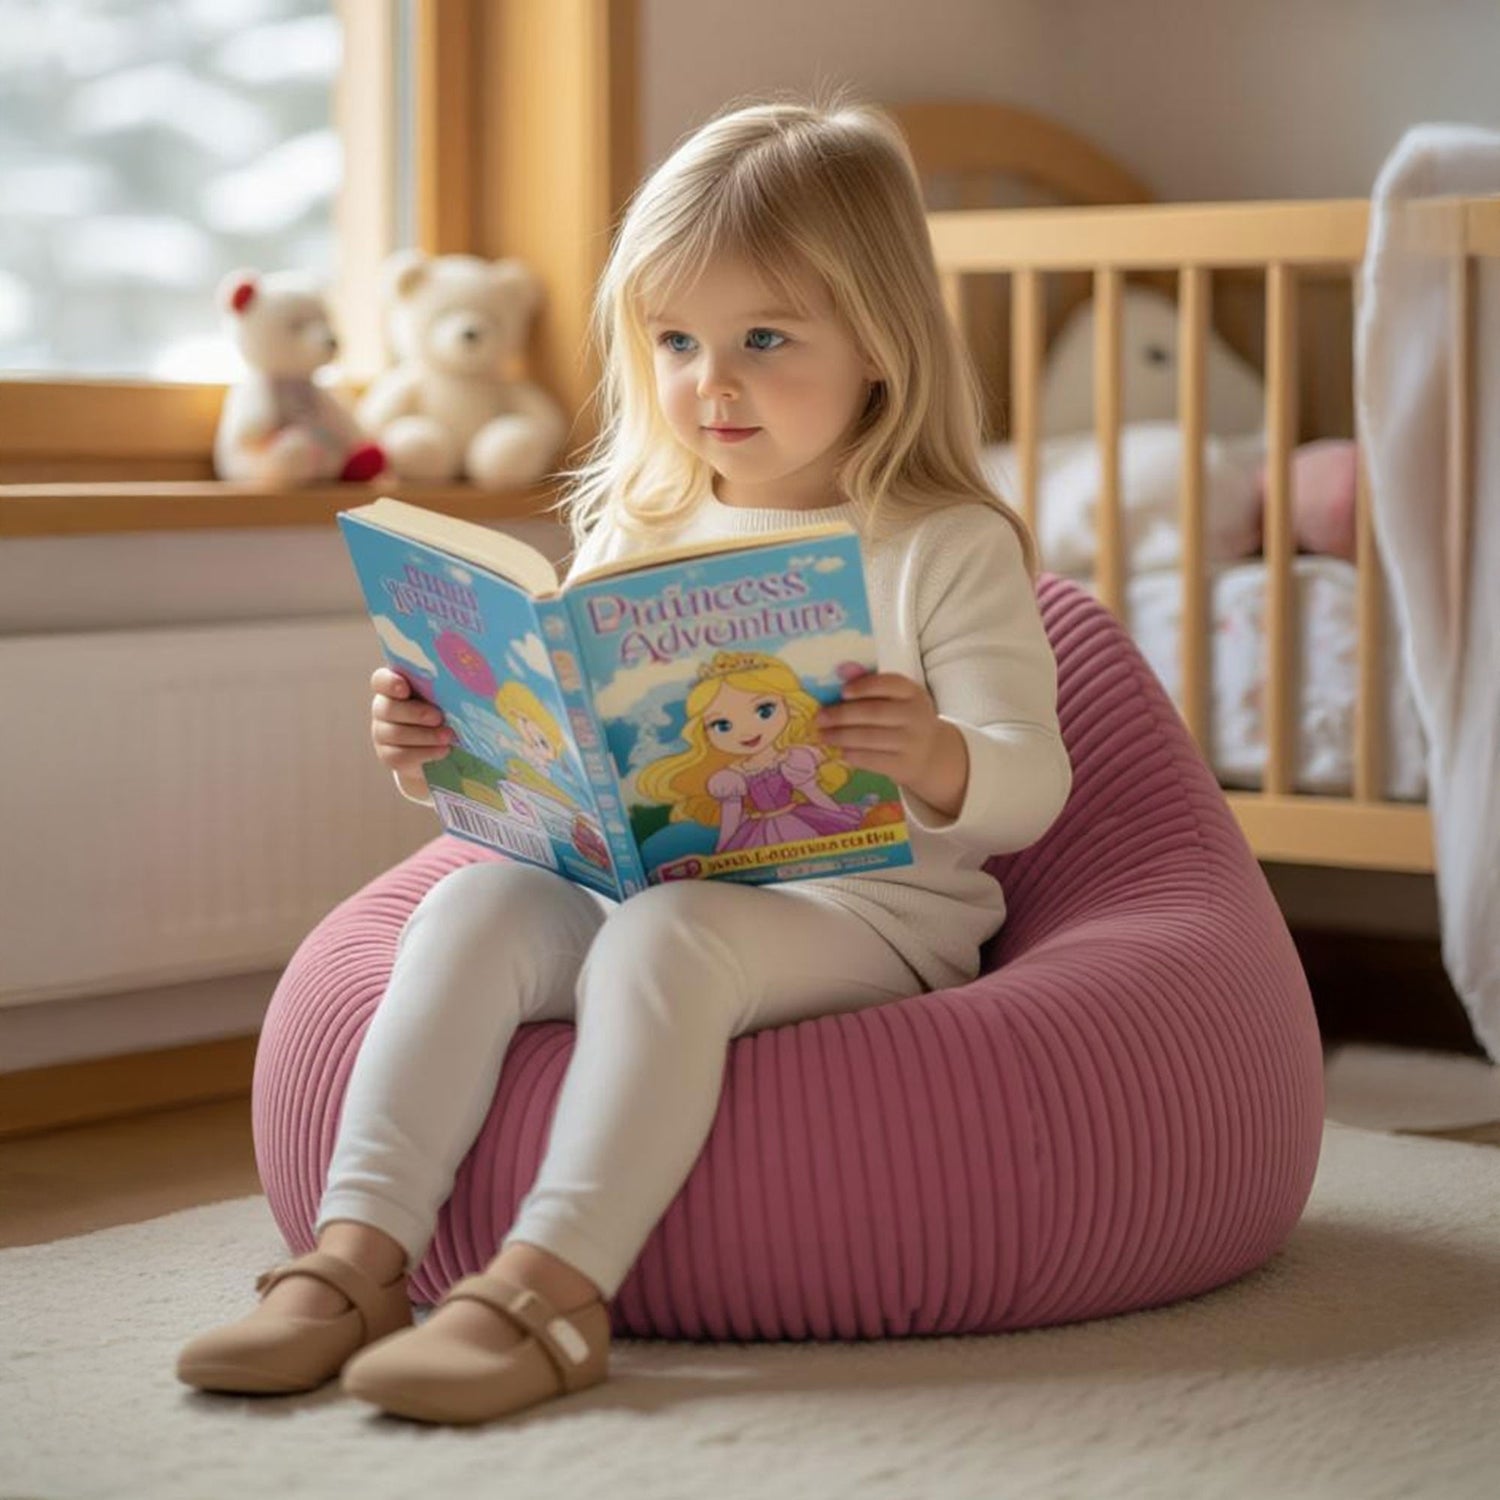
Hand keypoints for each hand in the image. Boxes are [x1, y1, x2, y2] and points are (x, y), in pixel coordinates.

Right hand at [370, 666, 454, 776]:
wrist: (441, 747)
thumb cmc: (444, 711)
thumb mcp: (444, 698)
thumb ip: (445, 689)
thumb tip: (467, 683)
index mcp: (395, 687)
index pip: (381, 680)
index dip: (389, 683)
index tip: (405, 689)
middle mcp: (383, 708)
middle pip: (387, 708)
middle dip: (415, 713)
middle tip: (438, 717)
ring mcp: (382, 732)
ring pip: (394, 734)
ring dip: (424, 736)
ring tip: (448, 736)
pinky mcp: (388, 755)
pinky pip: (400, 756)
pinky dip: (424, 753)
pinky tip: (443, 751)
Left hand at [814, 671, 968, 815]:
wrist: (931, 754)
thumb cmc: (904, 720)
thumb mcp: (896, 700)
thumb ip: (870, 684)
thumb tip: (842, 669)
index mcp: (912, 693)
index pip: (889, 684)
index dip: (864, 686)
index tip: (842, 692)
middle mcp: (915, 716)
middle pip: (874, 713)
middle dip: (842, 715)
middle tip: (819, 718)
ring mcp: (912, 743)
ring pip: (870, 738)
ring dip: (841, 736)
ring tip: (823, 735)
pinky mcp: (904, 766)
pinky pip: (873, 760)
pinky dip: (853, 755)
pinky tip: (841, 751)